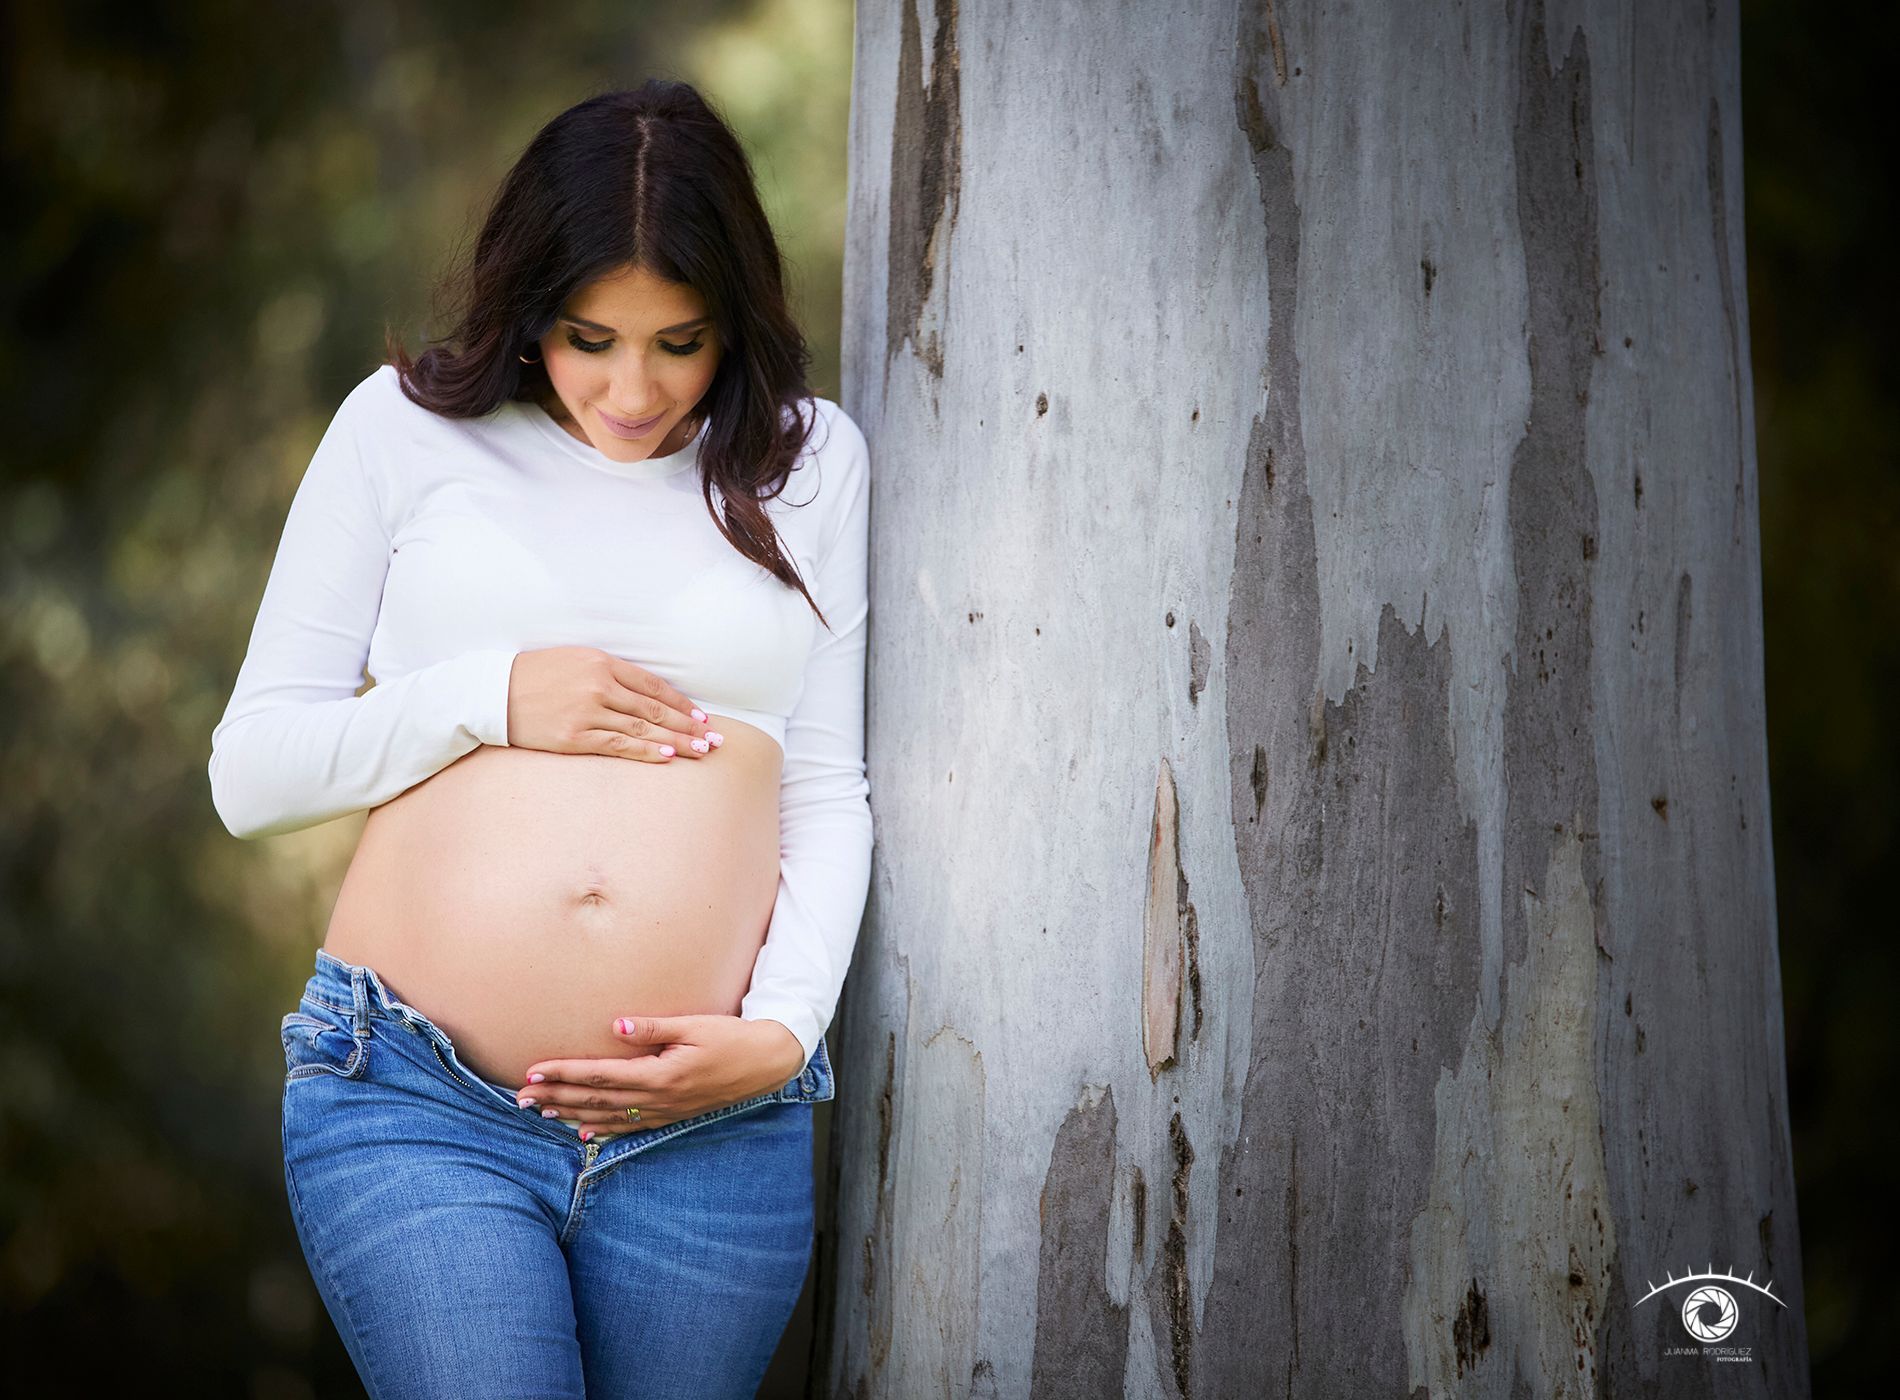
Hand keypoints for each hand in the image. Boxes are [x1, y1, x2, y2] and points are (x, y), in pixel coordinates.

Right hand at [505, 646, 725, 761]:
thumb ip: (610, 672)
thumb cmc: (535, 676)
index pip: (653, 685)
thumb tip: (647, 693)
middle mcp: (599, 685)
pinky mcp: (575, 736)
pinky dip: (646, 751)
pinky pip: (619, 745)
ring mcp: (587, 711)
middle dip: (689, 725)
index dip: (682, 703)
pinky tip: (668, 757)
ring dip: (676, 741)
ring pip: (643, 728)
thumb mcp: (575, 660)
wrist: (493, 693)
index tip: (702, 716)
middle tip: (714, 739)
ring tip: (701, 751)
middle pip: (655, 708)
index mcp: (601, 662)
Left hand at [515, 1014, 806, 1139]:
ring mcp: (664, 1110)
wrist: (766, 1063)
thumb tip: (616, 1024)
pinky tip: (584, 1132)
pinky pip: (630, 1127)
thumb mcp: (695, 1025)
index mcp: (658, 1074)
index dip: (564, 1073)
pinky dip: (604, 1130)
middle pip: (595, 1099)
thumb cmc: (731, 1038)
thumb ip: (654, 1028)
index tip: (534, 1072)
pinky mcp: (672, 1114)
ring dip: (571, 1114)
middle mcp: (657, 1098)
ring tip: (540, 1113)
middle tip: (520, 1098)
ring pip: (607, 1116)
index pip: (599, 1074)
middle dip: (556, 1097)